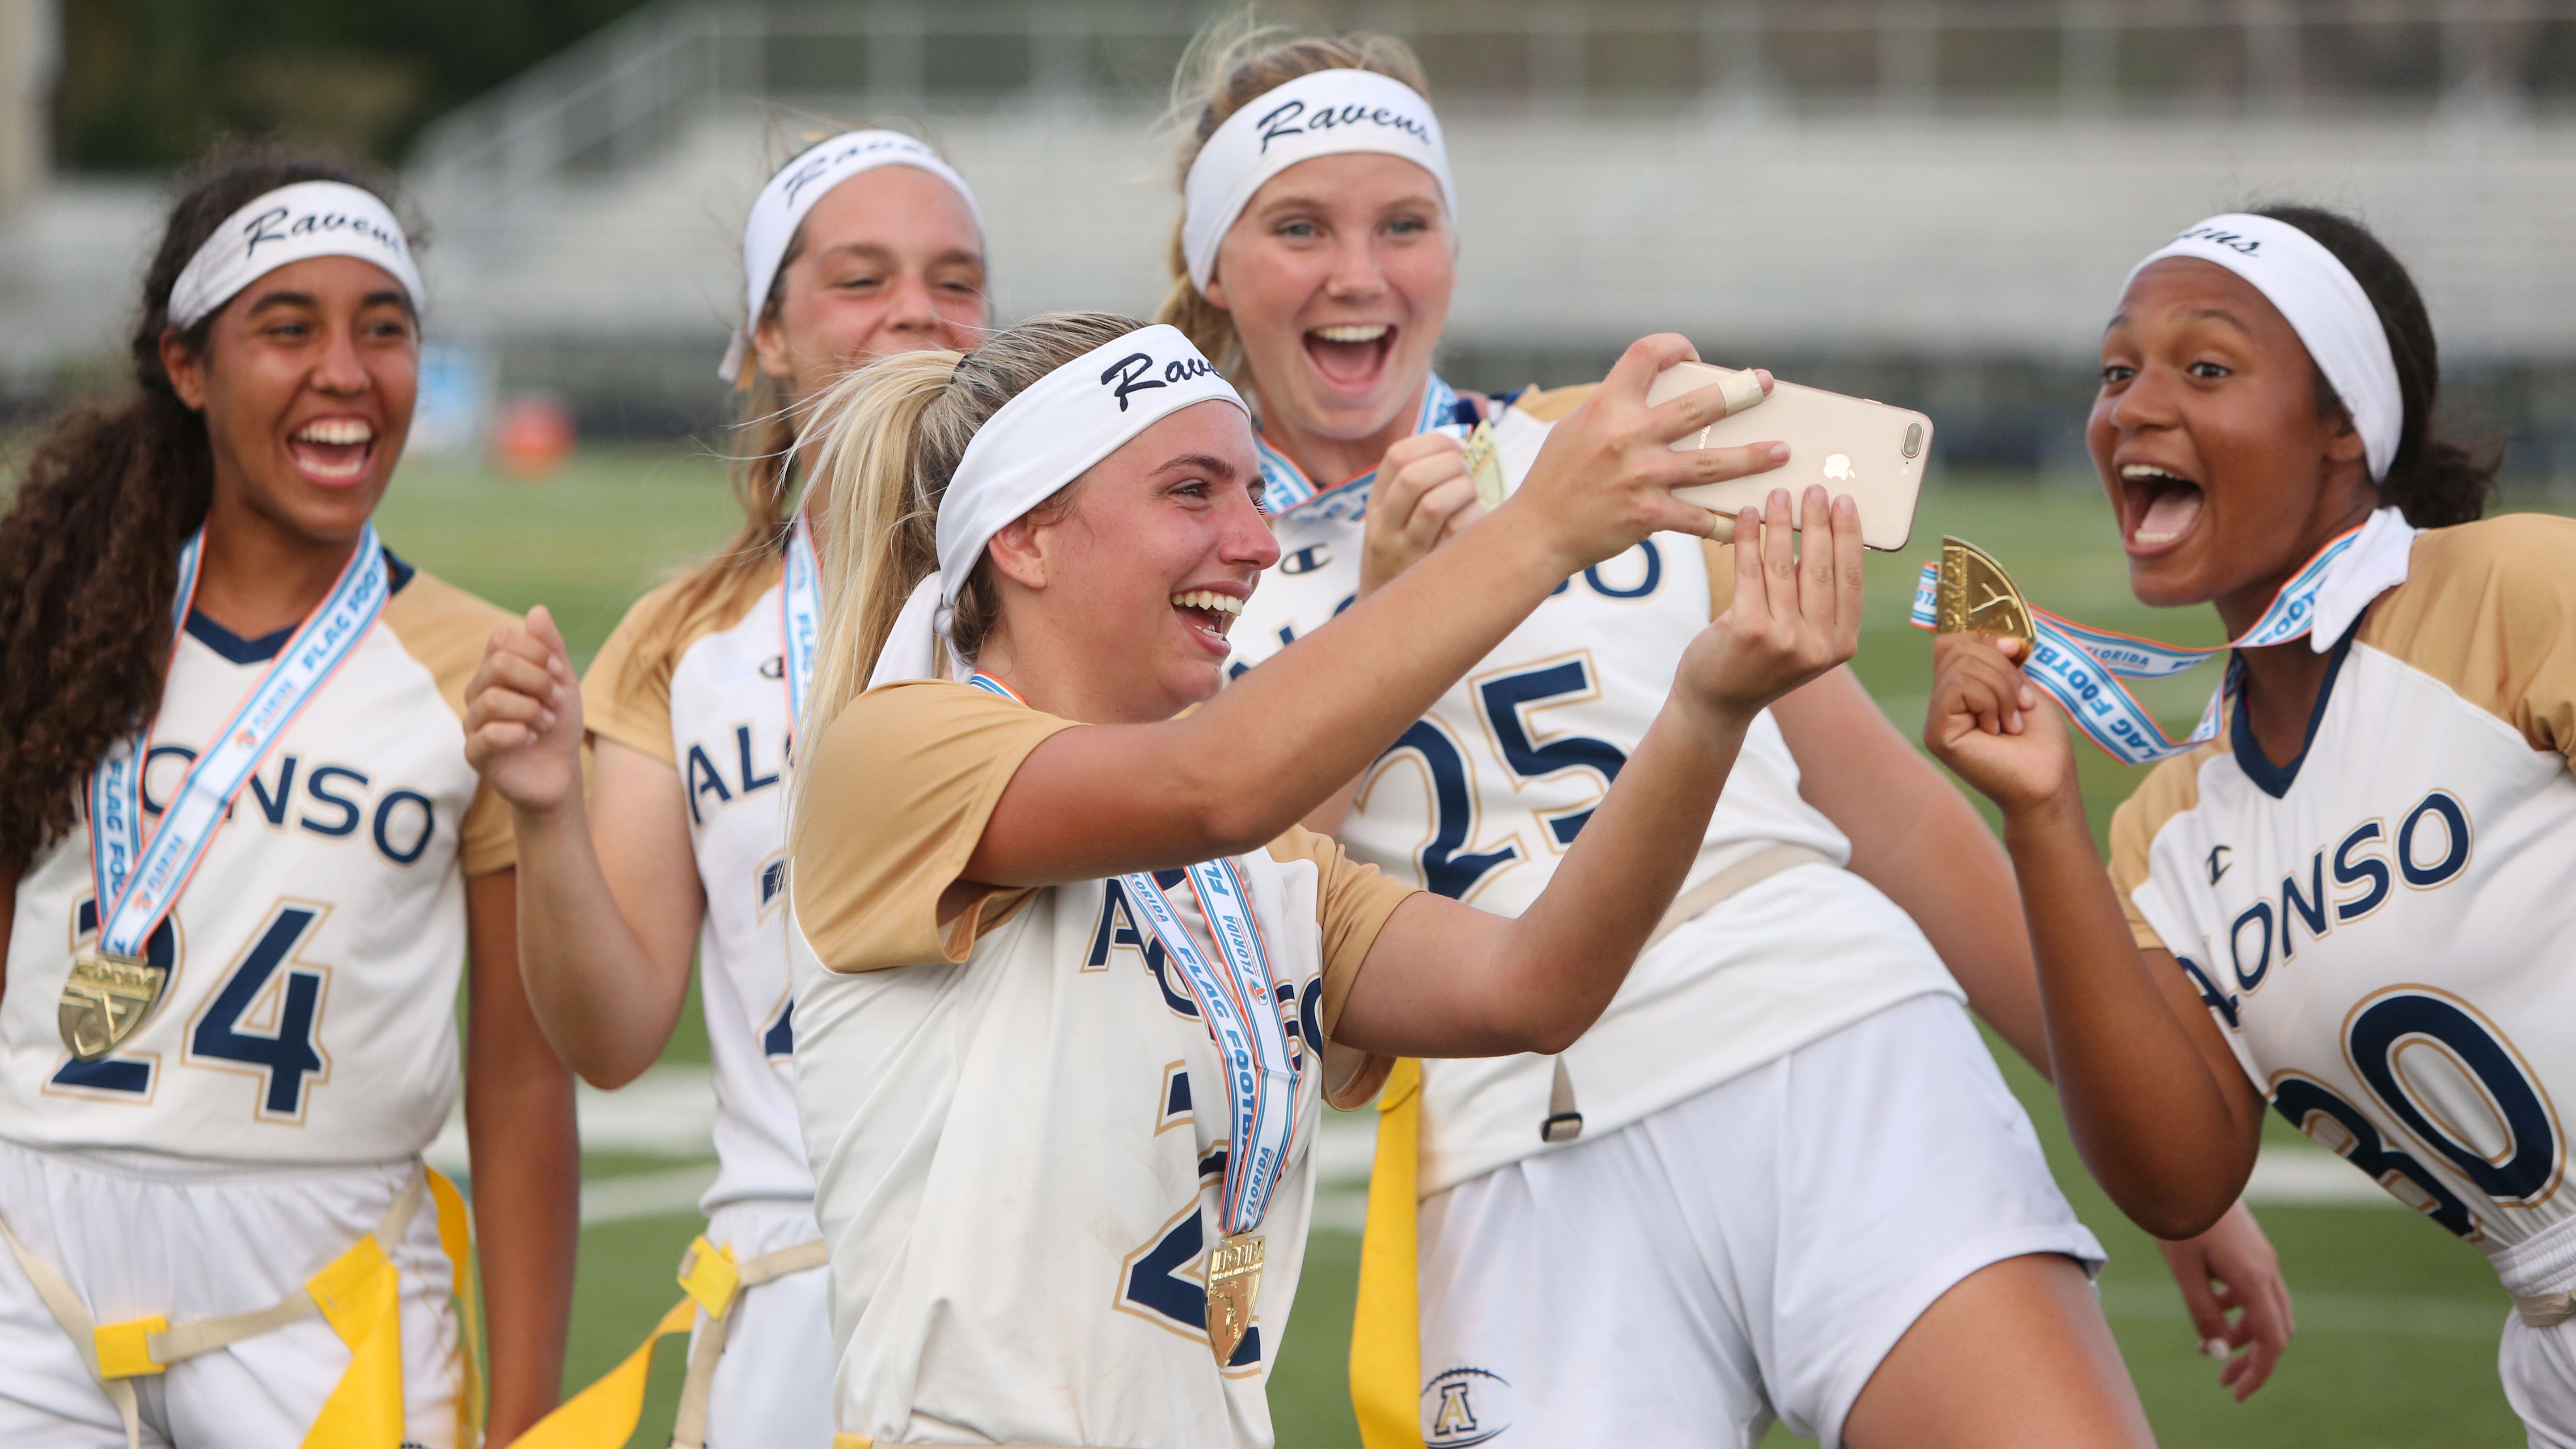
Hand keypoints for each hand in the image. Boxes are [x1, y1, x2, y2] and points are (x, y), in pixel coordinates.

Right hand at [463, 604, 582, 815]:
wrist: (559, 771)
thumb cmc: (558, 723)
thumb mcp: (563, 681)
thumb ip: (551, 647)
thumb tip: (537, 610)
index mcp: (496, 671)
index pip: (502, 639)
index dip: (537, 652)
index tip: (560, 674)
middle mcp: (478, 692)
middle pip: (497, 665)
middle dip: (537, 681)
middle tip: (556, 700)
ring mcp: (473, 722)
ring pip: (492, 699)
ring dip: (531, 710)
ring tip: (547, 723)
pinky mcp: (474, 753)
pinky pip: (488, 733)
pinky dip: (518, 733)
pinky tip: (531, 739)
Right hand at [1359, 432, 1482, 596]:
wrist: (1385, 626)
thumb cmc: (1403, 563)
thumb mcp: (1393, 523)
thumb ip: (1415, 487)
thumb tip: (1458, 443)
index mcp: (1375, 507)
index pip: (1396, 456)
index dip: (1433, 441)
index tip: (1455, 446)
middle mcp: (1384, 529)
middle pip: (1414, 475)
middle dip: (1451, 462)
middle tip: (1465, 472)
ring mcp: (1406, 554)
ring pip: (1436, 503)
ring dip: (1463, 489)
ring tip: (1470, 495)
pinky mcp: (1432, 573)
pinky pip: (1459, 532)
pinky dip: (1475, 517)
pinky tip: (1477, 522)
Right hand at [1504, 333, 1782, 575]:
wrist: (1535, 532)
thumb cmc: (1554, 478)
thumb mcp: (1574, 428)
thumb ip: (1612, 409)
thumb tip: (1649, 395)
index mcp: (1606, 406)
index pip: (1646, 354)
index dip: (1674, 345)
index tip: (1692, 354)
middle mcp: (1626, 437)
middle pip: (1697, 405)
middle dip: (1739, 392)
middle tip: (1765, 385)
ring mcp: (1640, 477)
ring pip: (1711, 463)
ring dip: (1752, 456)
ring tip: (1781, 451)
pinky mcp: (1647, 514)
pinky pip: (1698, 517)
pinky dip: (1725, 521)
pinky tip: (1747, 520)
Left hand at [1679, 487, 1862, 715]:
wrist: (1717, 704)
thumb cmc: (1759, 663)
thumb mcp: (1801, 640)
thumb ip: (1814, 601)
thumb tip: (1817, 538)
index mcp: (1840, 645)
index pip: (1853, 580)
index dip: (1850, 537)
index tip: (1846, 503)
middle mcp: (1818, 645)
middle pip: (1822, 568)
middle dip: (1819, 522)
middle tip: (1814, 489)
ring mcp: (1785, 640)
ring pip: (1785, 565)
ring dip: (1780, 524)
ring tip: (1778, 495)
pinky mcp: (1750, 630)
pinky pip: (1750, 571)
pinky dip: (1747, 539)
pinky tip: (1745, 516)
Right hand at [1923, 632, 2076, 814]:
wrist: (2049, 783)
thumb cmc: (2041, 742)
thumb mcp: (2023, 686)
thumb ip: (2002, 661)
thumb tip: (1998, 635)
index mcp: (1958, 691)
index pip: (1954, 641)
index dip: (1985, 639)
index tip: (2017, 652)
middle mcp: (1941, 704)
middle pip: (1958, 647)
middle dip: (2001, 667)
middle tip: (2021, 704)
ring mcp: (1936, 720)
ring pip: (1962, 665)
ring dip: (2003, 689)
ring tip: (2013, 722)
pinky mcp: (1938, 734)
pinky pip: (1961, 688)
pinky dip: (1992, 702)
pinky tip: (1999, 730)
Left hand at [2158, 1199, 2293, 1400]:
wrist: (2187, 1173)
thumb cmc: (2182, 1220)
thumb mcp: (2185, 1272)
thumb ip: (2203, 1312)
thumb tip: (2217, 1352)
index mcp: (2255, 1279)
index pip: (2272, 1341)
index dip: (2259, 1371)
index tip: (2237, 1393)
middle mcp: (2267, 1271)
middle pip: (2274, 1330)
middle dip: (2252, 1359)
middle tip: (2223, 1379)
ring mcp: (2263, 1258)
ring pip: (2264, 1311)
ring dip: (2241, 1334)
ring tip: (2205, 1347)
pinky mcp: (2253, 1249)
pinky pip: (2254, 1290)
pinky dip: (2237, 1308)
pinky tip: (2210, 1305)